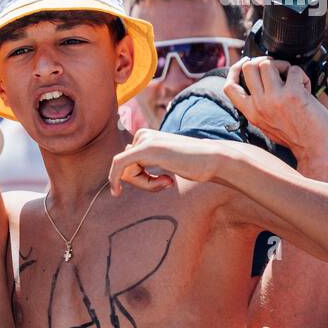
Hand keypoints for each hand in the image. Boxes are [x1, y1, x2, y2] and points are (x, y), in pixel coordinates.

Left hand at [108, 129, 223, 194]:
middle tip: (167, 182)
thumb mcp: (164, 161)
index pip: (128, 164)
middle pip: (125, 168)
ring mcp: (143, 140)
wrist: (212, 160)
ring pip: (126, 173)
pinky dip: (116, 180)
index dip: (141, 180)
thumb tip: (124, 156)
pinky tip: (120, 191)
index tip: (164, 182)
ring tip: (168, 181)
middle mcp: (141, 135)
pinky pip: (119, 166)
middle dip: (143, 183)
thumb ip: (145, 159)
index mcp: (144, 137)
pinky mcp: (146, 148)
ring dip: (147, 185)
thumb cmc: (191, 164)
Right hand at [222, 57, 327, 161]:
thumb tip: (259, 82)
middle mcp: (258, 105)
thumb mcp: (266, 124)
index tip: (245, 62)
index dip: (235, 69)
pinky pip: (294, 70)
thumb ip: (259, 106)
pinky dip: (301, 75)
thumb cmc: (296, 137)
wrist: (316, 149)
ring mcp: (274, 99)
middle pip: (248, 67)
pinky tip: (306, 87)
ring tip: (291, 77)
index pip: (229, 86)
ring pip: (267, 64)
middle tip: (276, 69)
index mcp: (250, 112)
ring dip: (283, 65)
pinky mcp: (293, 95)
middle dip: (263, 62)